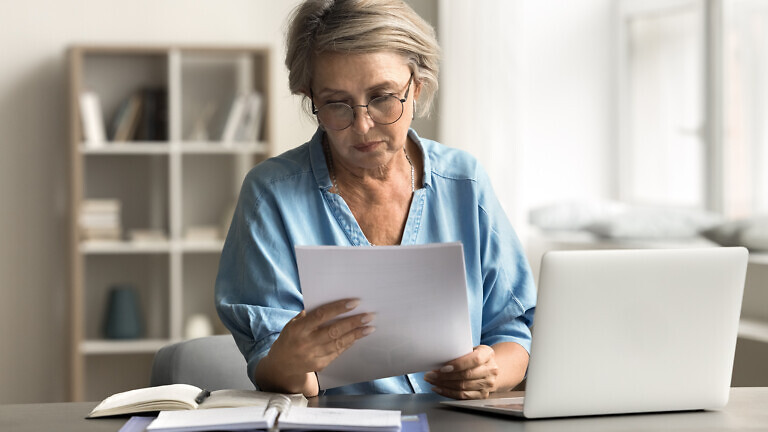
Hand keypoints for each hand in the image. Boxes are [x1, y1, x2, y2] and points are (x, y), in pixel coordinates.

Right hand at [259, 298, 374, 392]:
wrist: (282, 364)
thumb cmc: (291, 337)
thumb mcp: (293, 323)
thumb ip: (310, 314)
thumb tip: (334, 302)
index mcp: (298, 329)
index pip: (321, 315)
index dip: (338, 308)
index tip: (354, 302)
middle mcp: (306, 343)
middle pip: (334, 331)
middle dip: (353, 322)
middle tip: (368, 315)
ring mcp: (313, 355)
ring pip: (339, 343)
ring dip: (356, 334)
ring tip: (369, 327)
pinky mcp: (319, 365)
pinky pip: (337, 352)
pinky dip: (348, 343)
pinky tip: (357, 336)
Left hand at [424, 345, 499, 398]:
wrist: (489, 368)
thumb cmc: (475, 356)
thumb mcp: (472, 349)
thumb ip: (460, 352)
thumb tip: (438, 357)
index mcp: (488, 354)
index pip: (474, 360)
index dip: (458, 364)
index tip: (442, 367)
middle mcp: (491, 370)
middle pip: (466, 375)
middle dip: (445, 376)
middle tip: (431, 375)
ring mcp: (488, 384)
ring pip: (463, 387)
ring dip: (444, 385)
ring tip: (432, 381)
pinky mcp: (483, 395)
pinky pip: (463, 396)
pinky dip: (448, 393)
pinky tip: (439, 389)